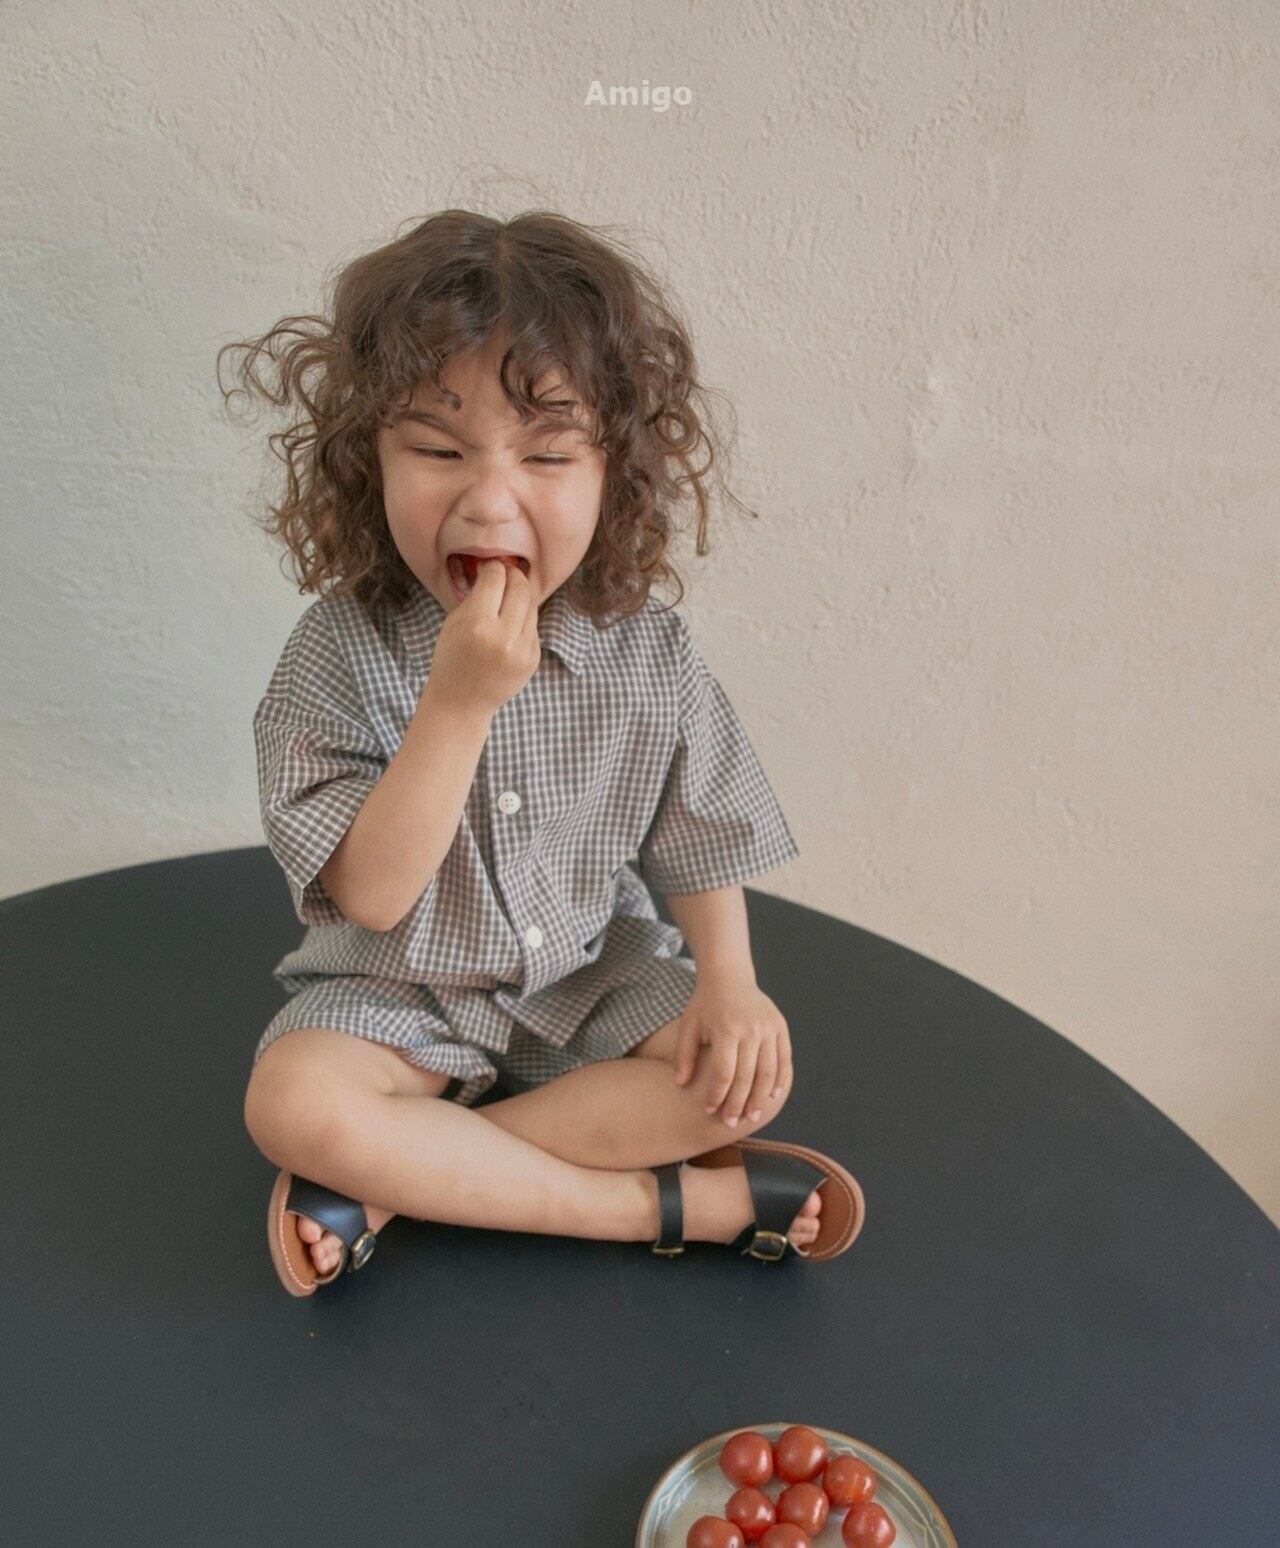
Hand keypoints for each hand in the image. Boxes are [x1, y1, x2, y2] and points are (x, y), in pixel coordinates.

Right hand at [428, 559, 540, 716]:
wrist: (462, 703)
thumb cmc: (451, 660)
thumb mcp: (453, 623)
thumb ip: (475, 597)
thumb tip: (495, 570)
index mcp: (478, 625)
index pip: (496, 579)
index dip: (493, 567)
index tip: (490, 565)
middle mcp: (504, 637)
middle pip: (520, 588)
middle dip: (513, 574)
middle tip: (506, 572)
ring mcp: (523, 649)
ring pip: (531, 605)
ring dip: (521, 594)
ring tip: (509, 592)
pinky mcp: (533, 658)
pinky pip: (533, 626)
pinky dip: (523, 618)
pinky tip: (510, 620)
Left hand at [671, 974, 793, 1127]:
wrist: (729, 976)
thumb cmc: (706, 1004)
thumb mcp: (689, 1025)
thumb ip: (684, 1055)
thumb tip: (680, 1084)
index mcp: (726, 1029)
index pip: (724, 1072)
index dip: (717, 1095)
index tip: (710, 1110)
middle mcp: (751, 1029)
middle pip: (747, 1076)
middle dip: (738, 1103)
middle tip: (731, 1122)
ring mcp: (769, 1028)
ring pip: (768, 1071)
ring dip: (760, 1097)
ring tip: (751, 1116)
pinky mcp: (780, 1027)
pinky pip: (784, 1059)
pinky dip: (780, 1079)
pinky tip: (772, 1096)